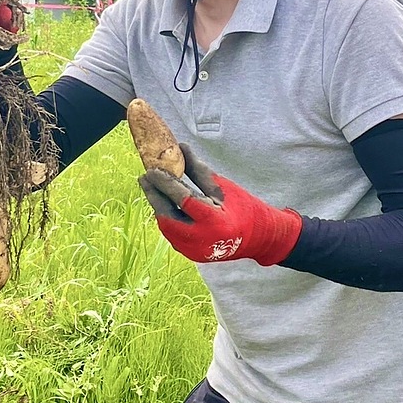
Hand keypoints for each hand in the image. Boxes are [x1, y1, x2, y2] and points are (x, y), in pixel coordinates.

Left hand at [138, 145, 301, 265]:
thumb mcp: (222, 187)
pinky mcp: (191, 254)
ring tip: (152, 188)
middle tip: (144, 178)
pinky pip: (172, 234)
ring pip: (167, 226)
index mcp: (214, 221)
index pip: (182, 199)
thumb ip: (198, 170)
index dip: (165, 184)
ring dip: (158, 206)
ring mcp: (194, 250)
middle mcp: (201, 239)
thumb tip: (180, 148)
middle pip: (168, 216)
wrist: (257, 238)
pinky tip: (163, 203)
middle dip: (154, 196)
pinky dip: (167, 217)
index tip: (152, 170)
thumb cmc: (243, 207)